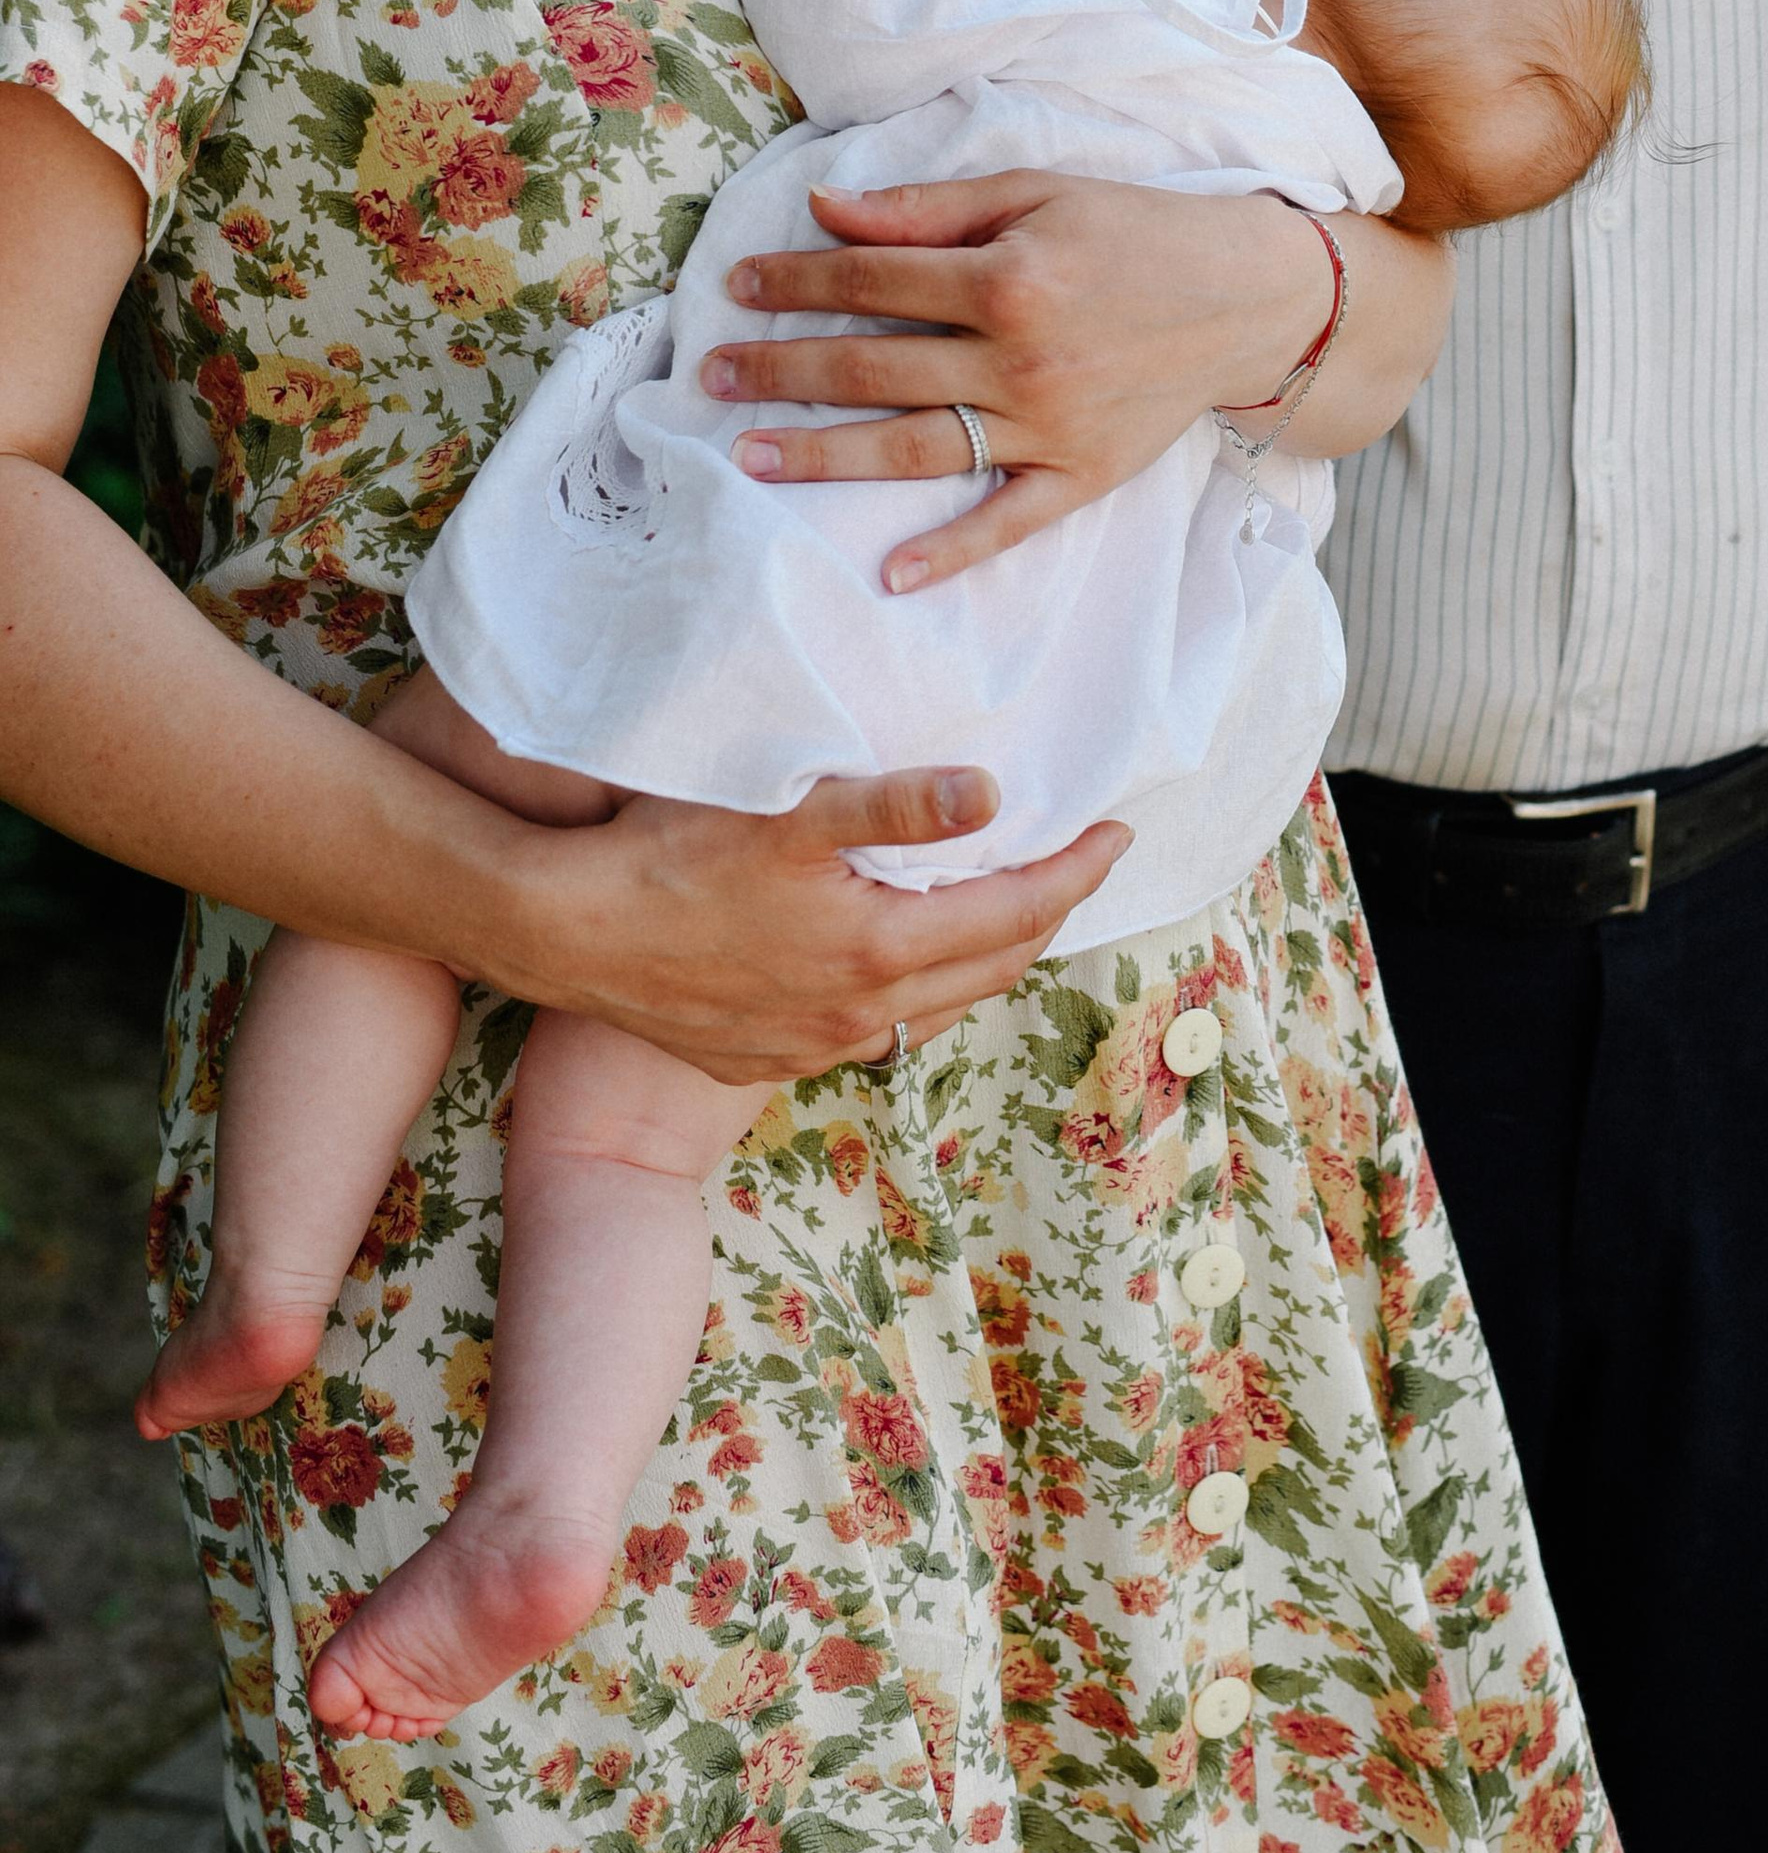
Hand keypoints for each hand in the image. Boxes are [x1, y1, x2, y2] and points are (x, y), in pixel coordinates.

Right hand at [516, 762, 1129, 1082]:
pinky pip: (868, 1029)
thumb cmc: (672, 856)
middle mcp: (857, 1013)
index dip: (1078, 871)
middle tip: (1080, 863)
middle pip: (991, 967)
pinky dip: (911, 989)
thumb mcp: (789, 812)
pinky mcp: (760, 1059)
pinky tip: (895, 955)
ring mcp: (809, 1046)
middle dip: (1048, 912)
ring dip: (982, 956)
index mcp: (878, 949)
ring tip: (1003, 903)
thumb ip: (898, 804)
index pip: (1017, 911)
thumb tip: (996, 794)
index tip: (1119, 832)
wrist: (563, 931)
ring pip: (933, 1007)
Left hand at [701, 172, 1340, 589]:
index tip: (736, 287)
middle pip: (872, 366)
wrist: (1247, 296)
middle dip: (782, 369)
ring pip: (914, 446)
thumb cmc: (1135, 231)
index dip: (796, 281)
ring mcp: (1049, 424)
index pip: (871, 278)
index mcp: (1006, 274)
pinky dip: (949, 551)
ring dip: (825, 455)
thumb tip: (824, 210)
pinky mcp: (1082, 474)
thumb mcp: (1035, 191)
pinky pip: (1006, 522)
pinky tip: (888, 573)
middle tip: (711, 375)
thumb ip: (927, 207)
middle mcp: (1020, 355)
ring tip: (748, 458)